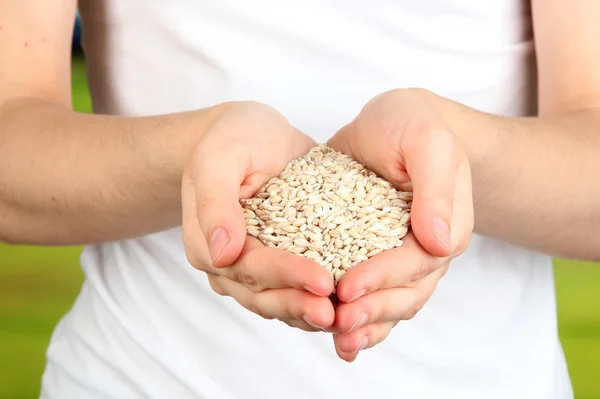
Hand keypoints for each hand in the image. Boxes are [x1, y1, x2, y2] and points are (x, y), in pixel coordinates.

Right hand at [182, 102, 334, 330]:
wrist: (252, 135)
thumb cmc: (233, 138)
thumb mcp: (220, 156)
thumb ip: (215, 201)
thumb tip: (221, 253)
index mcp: (207, 242)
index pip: (249, 268)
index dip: (286, 276)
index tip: (322, 281)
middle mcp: (227, 263)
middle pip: (264, 294)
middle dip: (301, 304)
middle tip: (337, 313)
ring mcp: (253, 267)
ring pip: (281, 300)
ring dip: (311, 312)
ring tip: (346, 317)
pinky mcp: (279, 262)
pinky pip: (297, 289)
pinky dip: (319, 299)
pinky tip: (348, 304)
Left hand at [327, 89, 473, 360]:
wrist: (394, 121)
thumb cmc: (413, 124)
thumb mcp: (426, 142)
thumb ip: (436, 188)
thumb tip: (439, 240)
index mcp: (444, 225)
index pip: (416, 262)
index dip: (383, 278)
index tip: (348, 288)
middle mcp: (424, 248)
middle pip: (405, 293)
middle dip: (372, 311)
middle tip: (338, 322)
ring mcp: (398, 255)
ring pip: (389, 302)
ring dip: (366, 325)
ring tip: (338, 341)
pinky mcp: (370, 254)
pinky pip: (369, 292)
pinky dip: (356, 316)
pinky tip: (335, 336)